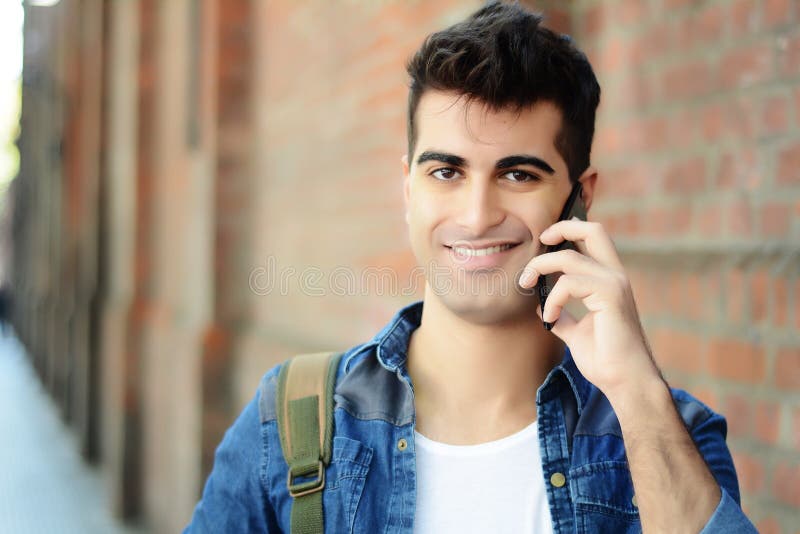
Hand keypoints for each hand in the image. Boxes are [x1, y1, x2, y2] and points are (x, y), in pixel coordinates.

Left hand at [518, 218, 661, 397]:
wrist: (625, 382)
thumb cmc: (606, 360)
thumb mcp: (577, 333)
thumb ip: (562, 317)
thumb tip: (540, 307)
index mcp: (609, 280)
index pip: (593, 238)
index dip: (569, 229)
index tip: (544, 240)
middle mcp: (615, 276)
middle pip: (593, 229)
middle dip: (561, 228)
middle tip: (539, 241)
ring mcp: (615, 284)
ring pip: (569, 257)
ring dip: (540, 268)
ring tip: (527, 285)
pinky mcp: (610, 297)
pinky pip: (569, 284)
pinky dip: (552, 299)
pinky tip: (548, 316)